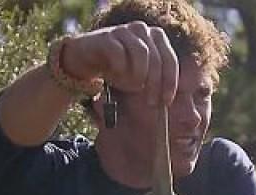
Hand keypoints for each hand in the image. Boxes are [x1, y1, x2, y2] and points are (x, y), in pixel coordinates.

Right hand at [63, 21, 178, 105]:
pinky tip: (114, 76)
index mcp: (156, 37)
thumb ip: (155, 83)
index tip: (165, 101)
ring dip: (138, 76)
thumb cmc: (117, 69)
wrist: (85, 59)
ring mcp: (124, 30)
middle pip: (157, 58)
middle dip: (155, 84)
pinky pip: (119, 53)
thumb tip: (167, 102)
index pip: (169, 59)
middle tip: (150, 102)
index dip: (170, 82)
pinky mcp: (106, 36)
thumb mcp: (140, 77)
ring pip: (141, 53)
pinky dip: (120, 69)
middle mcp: (142, 30)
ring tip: (131, 87)